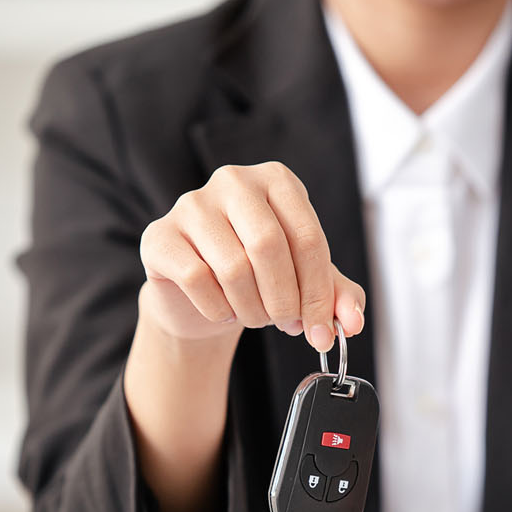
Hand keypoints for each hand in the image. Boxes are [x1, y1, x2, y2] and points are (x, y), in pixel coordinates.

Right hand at [138, 162, 365, 352]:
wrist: (197, 291)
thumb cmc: (257, 276)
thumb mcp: (304, 281)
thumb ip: (336, 296)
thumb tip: (352, 322)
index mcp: (276, 180)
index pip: (307, 236)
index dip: (319, 292)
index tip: (323, 330)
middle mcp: (234, 181)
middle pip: (268, 246)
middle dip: (285, 300)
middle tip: (288, 325)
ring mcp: (192, 204)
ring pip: (233, 268)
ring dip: (252, 309)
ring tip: (256, 316)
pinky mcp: (159, 236)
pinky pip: (197, 279)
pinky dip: (218, 309)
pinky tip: (224, 309)